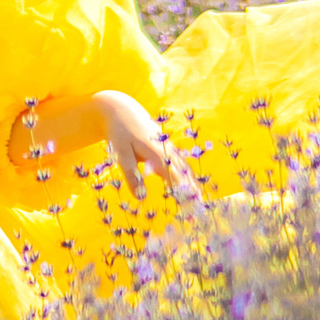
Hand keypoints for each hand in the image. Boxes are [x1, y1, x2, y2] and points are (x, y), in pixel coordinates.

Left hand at [95, 90, 204, 207]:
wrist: (121, 109)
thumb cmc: (119, 132)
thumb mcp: (120, 154)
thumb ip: (131, 175)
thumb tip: (141, 198)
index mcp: (156, 150)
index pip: (173, 174)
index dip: (183, 189)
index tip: (190, 204)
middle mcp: (167, 149)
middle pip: (184, 172)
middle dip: (192, 190)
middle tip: (199, 209)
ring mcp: (169, 147)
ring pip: (185, 167)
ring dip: (192, 184)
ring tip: (199, 201)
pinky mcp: (167, 147)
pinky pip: (181, 163)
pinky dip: (187, 176)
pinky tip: (190, 186)